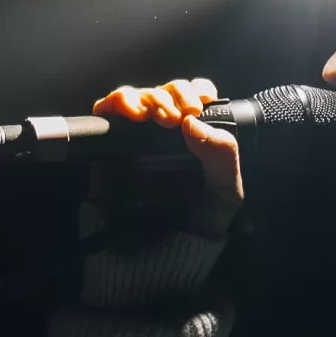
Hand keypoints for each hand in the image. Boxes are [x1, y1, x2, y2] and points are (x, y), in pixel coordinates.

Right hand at [93, 76, 242, 209]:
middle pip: (165, 91)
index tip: (197, 105)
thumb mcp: (226, 187)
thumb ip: (222, 153)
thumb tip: (193, 122)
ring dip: (143, 98)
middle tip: (173, 120)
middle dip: (169, 96)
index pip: (195, 93)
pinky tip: (126, 114)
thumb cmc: (202, 214)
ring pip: (137, 96)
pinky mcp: (114, 142)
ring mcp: (139, 133)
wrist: (169, 246)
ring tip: (145, 116)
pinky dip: (114, 104)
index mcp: (198, 130)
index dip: (194, 90)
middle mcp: (168, 126)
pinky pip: (109, 112)